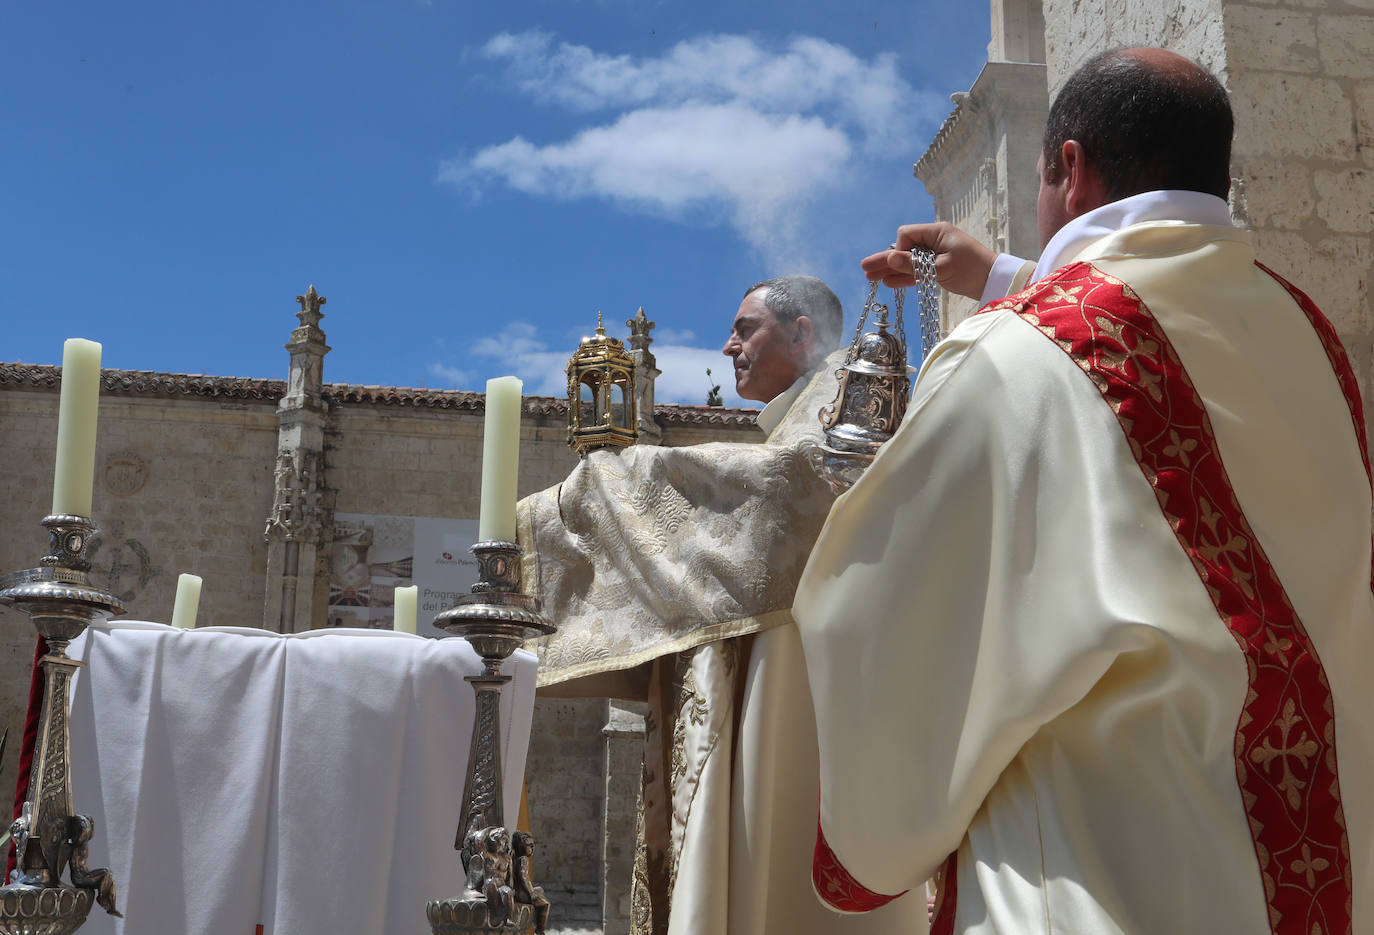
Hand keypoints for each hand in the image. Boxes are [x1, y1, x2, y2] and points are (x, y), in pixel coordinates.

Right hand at [859, 222, 996, 299]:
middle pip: (903, 248)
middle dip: (885, 260)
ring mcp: (935, 254)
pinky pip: (916, 271)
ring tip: (870, 278)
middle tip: (864, 268)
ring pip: (907, 261)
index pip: (906, 235)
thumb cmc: (972, 270)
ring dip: (891, 270)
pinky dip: (904, 277)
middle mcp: (933, 240)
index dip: (900, 249)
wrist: (994, 281)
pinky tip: (888, 282)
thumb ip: (914, 265)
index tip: (903, 264)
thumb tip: (889, 259)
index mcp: (936, 232)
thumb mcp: (941, 268)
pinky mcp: (938, 267)